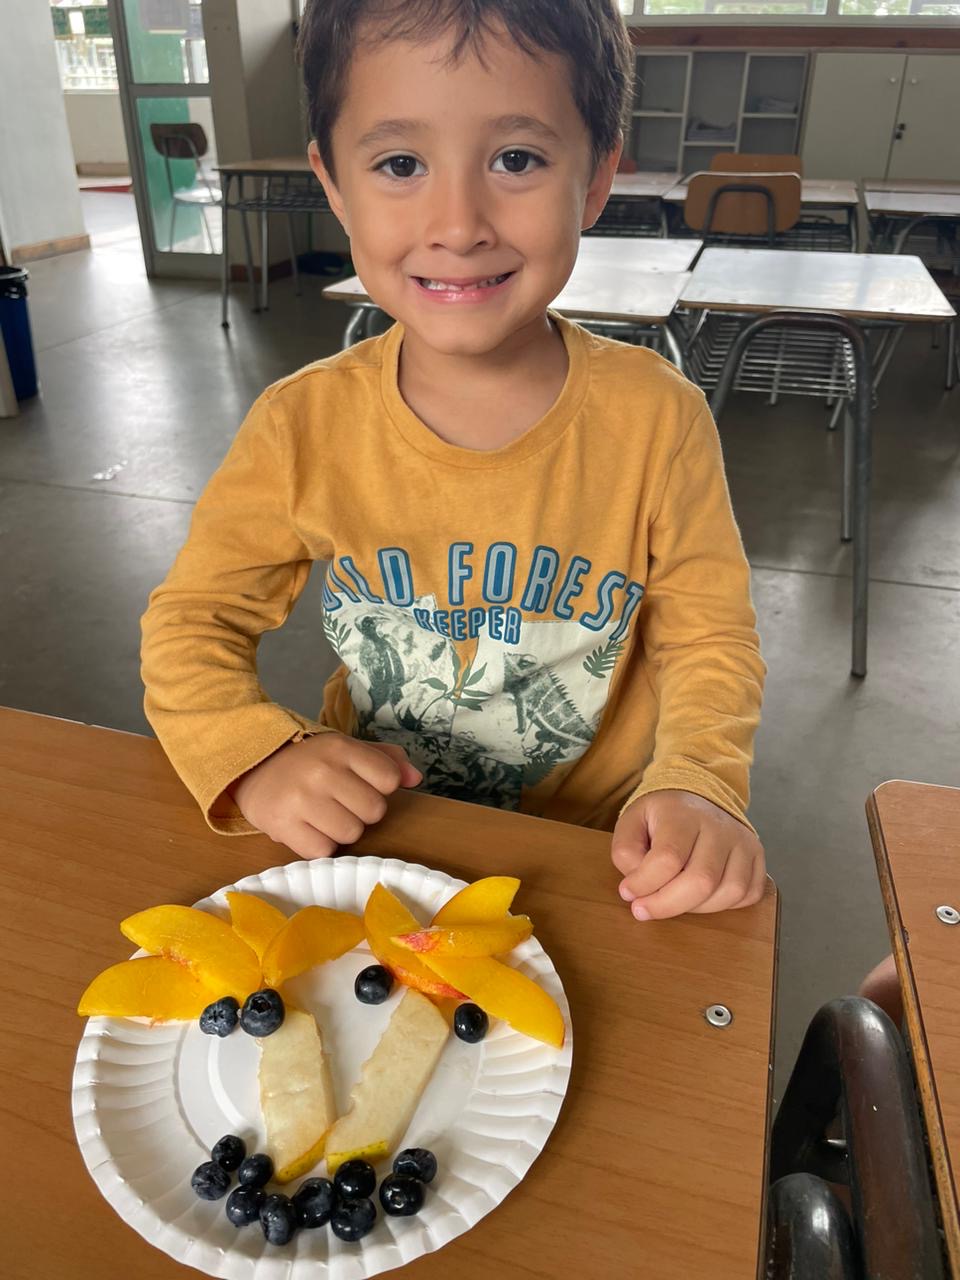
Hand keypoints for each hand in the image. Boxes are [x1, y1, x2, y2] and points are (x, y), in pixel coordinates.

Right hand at [230, 732, 421, 857]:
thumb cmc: (309, 761)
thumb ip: (385, 760)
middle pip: (374, 812)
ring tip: (322, 815)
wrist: (252, 767)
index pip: (389, 779)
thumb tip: (416, 778)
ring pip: (351, 834)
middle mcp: (322, 771)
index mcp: (341, 747)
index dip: (380, 787)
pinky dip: (318, 845)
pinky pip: (323, 851)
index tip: (360, 784)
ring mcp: (301, 800)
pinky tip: (307, 828)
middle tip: (338, 801)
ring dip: (340, 830)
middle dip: (360, 811)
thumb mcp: (346, 750)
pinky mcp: (283, 826)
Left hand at [611, 789, 764, 920]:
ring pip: (729, 891)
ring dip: (695, 908)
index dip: (645, 883)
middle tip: (643, 910)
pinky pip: (748, 894)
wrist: (698, 798)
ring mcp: (743, 841)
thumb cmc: (662, 817)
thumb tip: (637, 886)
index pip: (668, 858)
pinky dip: (724, 906)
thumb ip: (626, 852)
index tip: (627, 892)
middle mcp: (719, 826)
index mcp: (683, 814)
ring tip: (672, 901)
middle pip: (701, 880)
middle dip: (667, 905)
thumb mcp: (632, 822)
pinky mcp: (757, 857)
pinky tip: (700, 898)